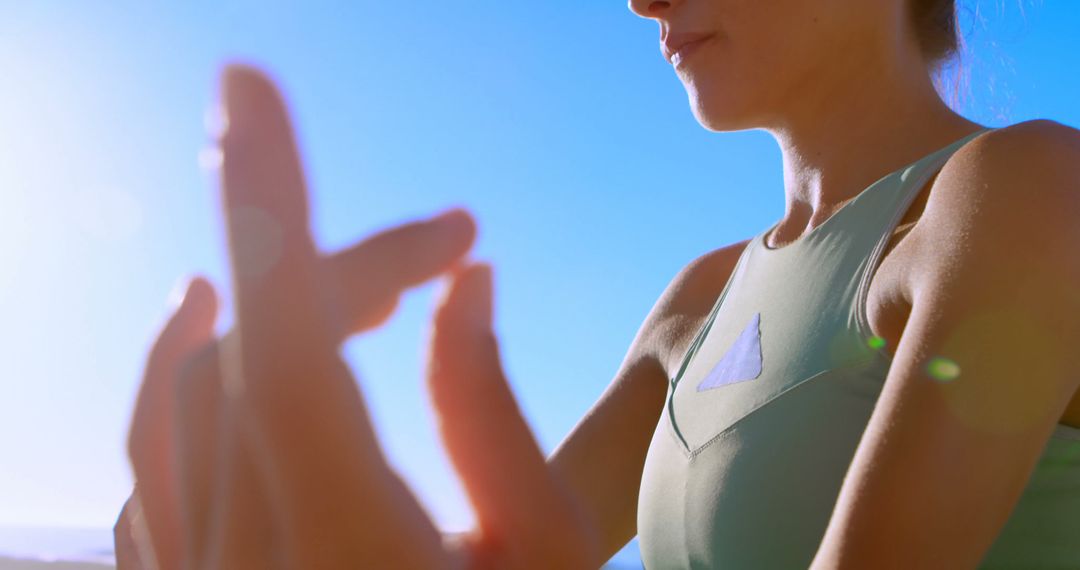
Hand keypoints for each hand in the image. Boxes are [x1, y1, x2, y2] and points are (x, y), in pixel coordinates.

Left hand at [122, 63, 600, 568]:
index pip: (288, 346)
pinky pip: (148, 464)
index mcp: (348, 550)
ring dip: (247, 306)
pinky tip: (205, 338)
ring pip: (180, 399)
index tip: (250, 91)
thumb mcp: (547, 553)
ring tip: (339, 276)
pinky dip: (174, 380)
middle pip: (253, 356)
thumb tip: (469, 283)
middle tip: (440, 251)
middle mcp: (245, 566)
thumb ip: (491, 415)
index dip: (267, 204)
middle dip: (345, 272)